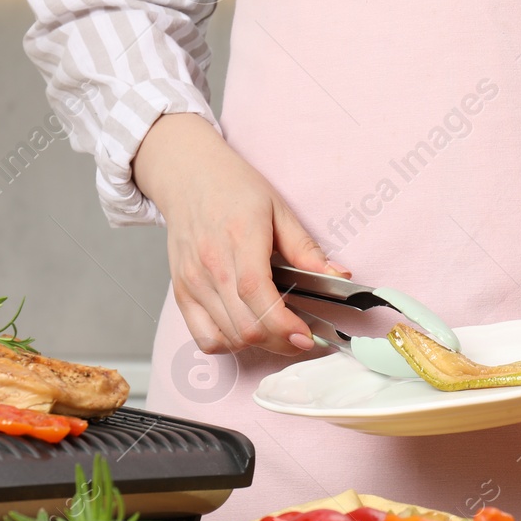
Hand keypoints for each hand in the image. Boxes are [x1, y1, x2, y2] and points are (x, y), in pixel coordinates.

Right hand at [134, 113, 347, 355]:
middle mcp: (211, 264)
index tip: (306, 336)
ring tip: (276, 330)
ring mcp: (193, 281)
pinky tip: (245, 329)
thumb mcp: (278, 208)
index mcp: (240, 238)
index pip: (257, 293)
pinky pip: (204, 337)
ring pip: (227, 337)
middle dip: (280, 341)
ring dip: (258, 344)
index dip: (283, 325)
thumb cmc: (233, 188)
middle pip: (245, 325)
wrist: (188, 176)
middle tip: (301, 337)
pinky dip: (228, 344)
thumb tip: (339, 276)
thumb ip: (306, 248)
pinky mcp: (181, 292)